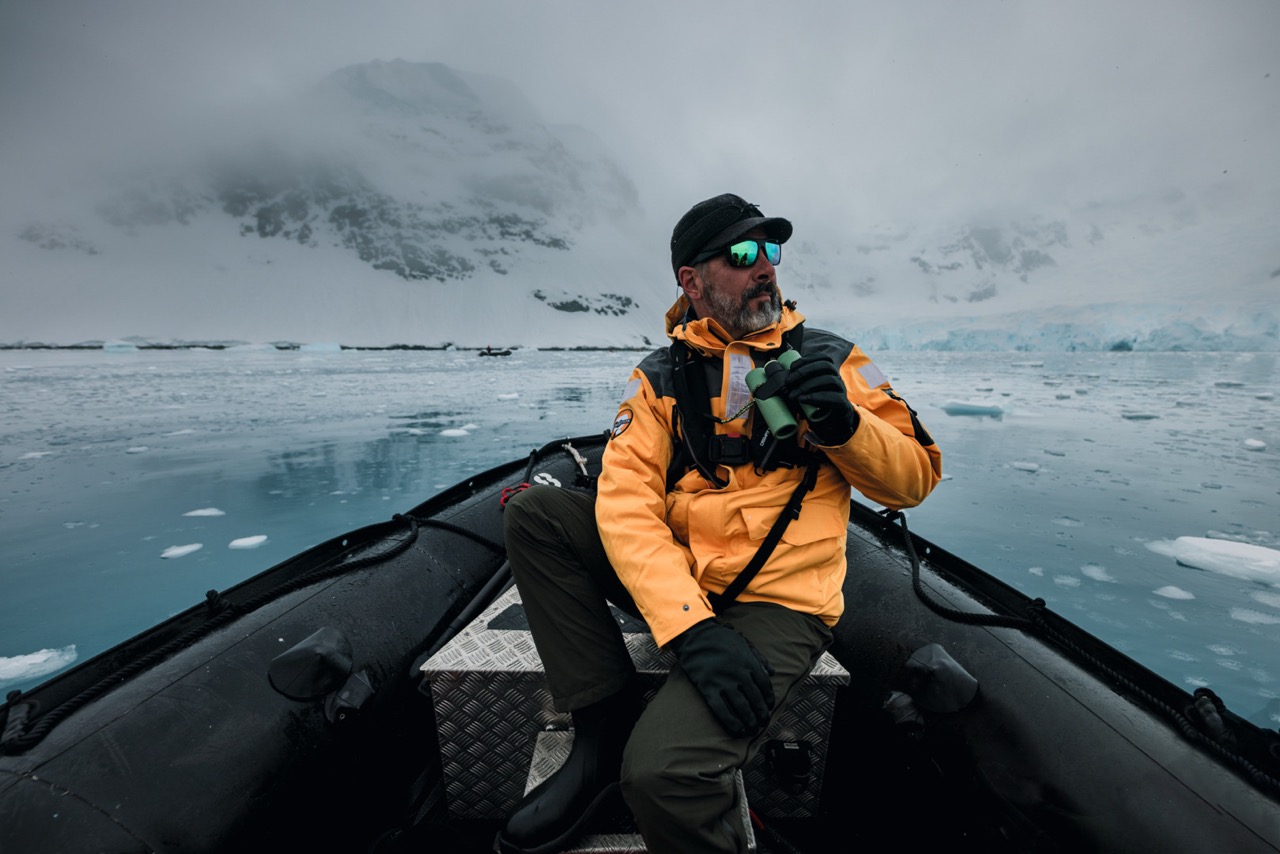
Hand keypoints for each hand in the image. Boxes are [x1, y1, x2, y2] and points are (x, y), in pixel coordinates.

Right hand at [669, 619, 775, 737]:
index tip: (769, 707)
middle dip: (761, 714)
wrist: (695, 634)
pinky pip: (722, 710)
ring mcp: (724, 682)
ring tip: (752, 729)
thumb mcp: (743, 642)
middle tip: (763, 723)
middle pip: (756, 699)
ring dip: (750, 721)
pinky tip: (737, 730)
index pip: (765, 686)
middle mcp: (739, 674)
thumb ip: (758, 658)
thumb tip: (772, 672)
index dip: (769, 699)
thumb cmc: (719, 637)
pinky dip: (731, 722)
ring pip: (742, 707)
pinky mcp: (708, 688)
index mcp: (749, 662)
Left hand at [782, 354, 857, 444]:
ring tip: (793, 395)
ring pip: (829, 380)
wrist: (832, 424)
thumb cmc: (817, 405)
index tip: (792, 367)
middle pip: (826, 366)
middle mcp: (837, 378)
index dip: (807, 359)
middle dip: (804, 371)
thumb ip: (797, 385)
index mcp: (829, 372)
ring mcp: (841, 390)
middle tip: (788, 381)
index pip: (823, 358)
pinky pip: (834, 397)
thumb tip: (779, 381)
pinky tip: (803, 400)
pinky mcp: (843, 404)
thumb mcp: (806, 392)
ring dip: (808, 385)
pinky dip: (816, 397)